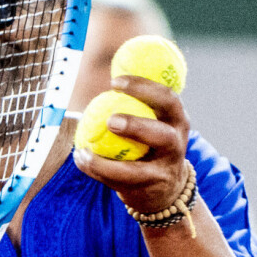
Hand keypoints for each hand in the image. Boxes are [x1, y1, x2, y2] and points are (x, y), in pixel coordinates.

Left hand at [73, 75, 189, 212]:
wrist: (165, 189)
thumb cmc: (149, 142)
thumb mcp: (151, 119)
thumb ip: (136, 99)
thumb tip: (110, 66)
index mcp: (176, 120)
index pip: (168, 100)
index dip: (144, 88)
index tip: (115, 82)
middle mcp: (176, 145)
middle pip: (163, 135)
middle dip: (137, 126)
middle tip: (110, 119)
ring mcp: (164, 171)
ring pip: (139, 170)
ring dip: (109, 163)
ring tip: (84, 151)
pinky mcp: (148, 190)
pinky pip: (119, 182)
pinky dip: (96, 170)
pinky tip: (80, 158)